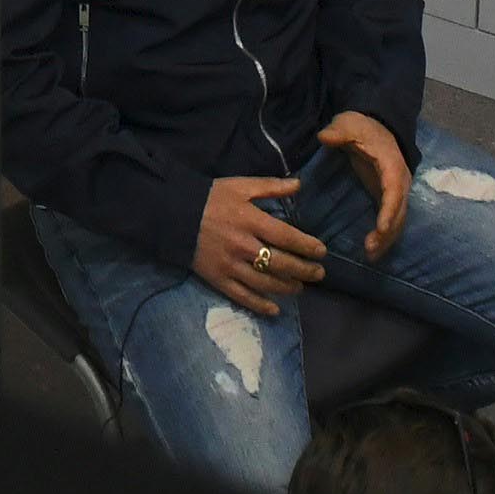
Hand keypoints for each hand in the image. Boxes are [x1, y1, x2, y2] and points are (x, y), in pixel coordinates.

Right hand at [193, 176, 326, 314]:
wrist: (173, 214)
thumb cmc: (210, 197)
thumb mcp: (240, 186)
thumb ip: (270, 186)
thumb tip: (299, 184)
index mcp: (250, 220)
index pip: (286, 237)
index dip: (307, 246)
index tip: (321, 252)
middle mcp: (243, 245)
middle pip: (281, 263)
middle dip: (304, 270)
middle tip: (319, 274)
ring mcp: (230, 265)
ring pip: (266, 283)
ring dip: (287, 287)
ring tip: (300, 288)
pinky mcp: (218, 279)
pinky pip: (242, 296)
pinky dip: (260, 305)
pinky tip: (275, 309)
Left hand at [317, 111, 412, 257]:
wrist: (378, 125)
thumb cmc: (362, 126)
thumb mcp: (348, 124)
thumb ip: (338, 132)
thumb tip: (324, 137)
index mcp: (392, 165)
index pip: (394, 190)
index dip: (389, 210)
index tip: (381, 228)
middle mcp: (400, 181)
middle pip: (399, 211)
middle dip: (387, 232)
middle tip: (370, 249)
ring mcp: (397, 191)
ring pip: (398, 220)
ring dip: (387, 239)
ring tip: (370, 255)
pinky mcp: (388, 197)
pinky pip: (392, 220)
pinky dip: (385, 236)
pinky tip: (372, 250)